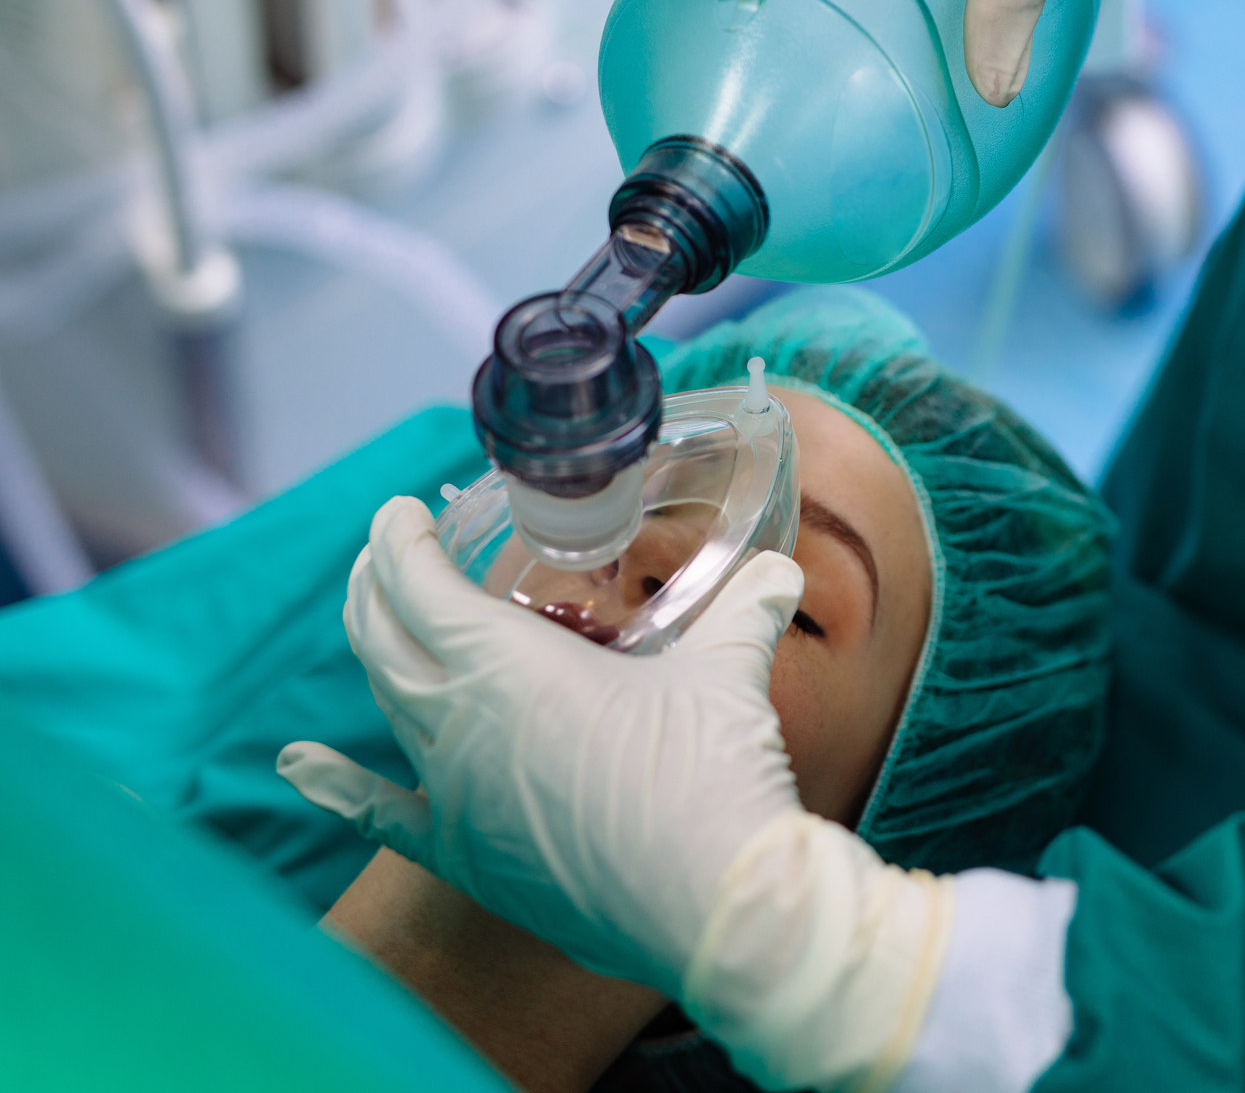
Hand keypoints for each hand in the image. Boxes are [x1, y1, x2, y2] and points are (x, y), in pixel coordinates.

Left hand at [283, 497, 953, 1091]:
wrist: (712, 901)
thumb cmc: (710, 773)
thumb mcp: (727, 670)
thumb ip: (744, 609)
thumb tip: (776, 573)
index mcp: (501, 662)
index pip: (417, 581)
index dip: (402, 538)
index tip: (406, 513)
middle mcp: (455, 722)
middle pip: (382, 637)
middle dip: (376, 584)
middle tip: (390, 554)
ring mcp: (453, 792)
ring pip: (387, 706)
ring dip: (376, 653)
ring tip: (378, 621)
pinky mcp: (466, 855)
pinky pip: (381, 813)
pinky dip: (334, 783)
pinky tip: (296, 762)